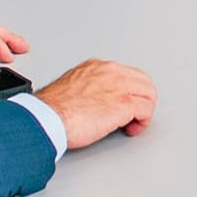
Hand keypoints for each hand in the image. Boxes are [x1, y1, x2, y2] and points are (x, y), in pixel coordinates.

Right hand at [33, 59, 156, 146]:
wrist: (47, 118)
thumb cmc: (52, 109)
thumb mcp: (70, 88)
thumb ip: (87, 89)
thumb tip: (94, 102)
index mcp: (96, 67)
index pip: (126, 74)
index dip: (128, 92)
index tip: (121, 106)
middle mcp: (110, 71)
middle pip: (143, 81)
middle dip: (141, 99)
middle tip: (132, 116)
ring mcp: (119, 86)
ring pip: (149, 94)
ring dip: (144, 111)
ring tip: (132, 124)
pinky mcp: (124, 104)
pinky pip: (146, 110)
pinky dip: (143, 122)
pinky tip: (131, 130)